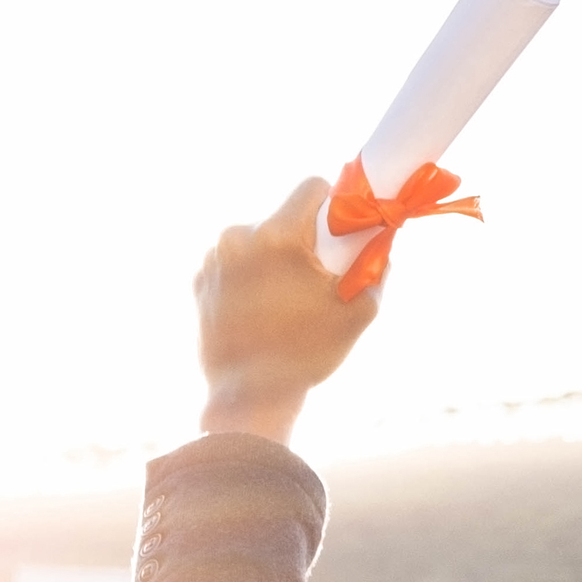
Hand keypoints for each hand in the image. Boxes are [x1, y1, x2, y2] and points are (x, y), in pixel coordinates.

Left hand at [198, 179, 371, 441]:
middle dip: (304, 239)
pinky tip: (263, 310)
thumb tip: (381, 243)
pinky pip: (235, 263)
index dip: (334, 202)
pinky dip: (252, 277)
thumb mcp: (358, 311)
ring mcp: (214, 259)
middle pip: (284, 218)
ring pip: (257, 240)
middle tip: (318, 277)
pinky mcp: (200, 280)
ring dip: (275, 258)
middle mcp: (239, 238)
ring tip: (288, 301)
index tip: (342, 227)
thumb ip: (375, 268)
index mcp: (278, 237)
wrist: (249, 394)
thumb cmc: (307, 354)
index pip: (311, 187)